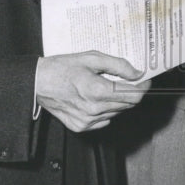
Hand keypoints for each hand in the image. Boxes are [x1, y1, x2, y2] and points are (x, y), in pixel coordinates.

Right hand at [35, 51, 150, 131]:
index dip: (144, 87)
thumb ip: (119, 65)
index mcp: (98, 90)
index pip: (134, 95)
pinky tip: (93, 98)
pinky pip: (104, 120)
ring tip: (103, 87)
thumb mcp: (92, 58)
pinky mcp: (82, 127)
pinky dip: (105, 110)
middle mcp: (94, 109)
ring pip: (117, 112)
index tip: (145, 79)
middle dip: (131, 92)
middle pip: (128, 105)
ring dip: (117, 101)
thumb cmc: (63, 67)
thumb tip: (138, 73)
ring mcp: (88, 121)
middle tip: (126, 79)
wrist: (38, 83)